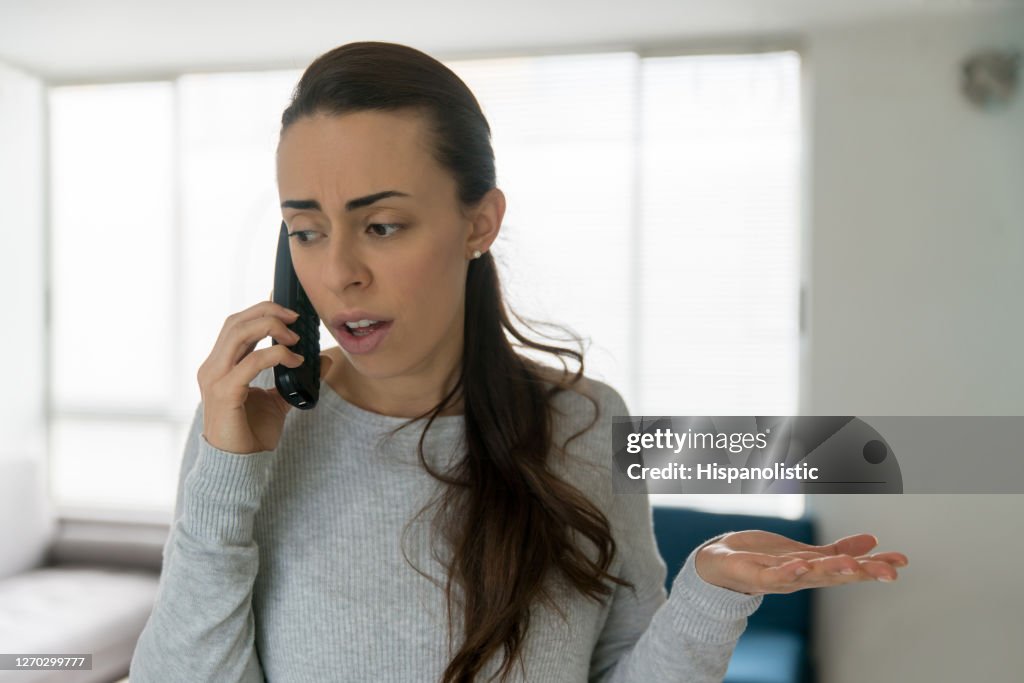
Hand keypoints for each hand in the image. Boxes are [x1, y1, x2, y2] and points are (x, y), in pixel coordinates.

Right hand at [197, 296, 332, 454]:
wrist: (239, 465)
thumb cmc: (252, 433)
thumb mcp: (279, 399)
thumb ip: (296, 377)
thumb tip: (323, 360)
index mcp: (220, 364)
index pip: (236, 325)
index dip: (260, 309)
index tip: (289, 306)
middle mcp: (212, 367)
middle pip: (236, 322)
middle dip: (267, 312)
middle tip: (296, 317)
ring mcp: (215, 379)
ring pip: (238, 334)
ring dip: (270, 327)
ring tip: (295, 337)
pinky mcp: (225, 393)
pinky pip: (251, 363)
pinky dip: (275, 355)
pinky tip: (295, 361)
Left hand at [694, 530, 907, 595]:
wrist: (721, 564)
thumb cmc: (764, 558)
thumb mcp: (807, 551)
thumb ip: (839, 549)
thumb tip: (873, 541)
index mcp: (816, 569)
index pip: (851, 567)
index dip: (876, 565)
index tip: (902, 561)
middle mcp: (803, 577)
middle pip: (837, 575)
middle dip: (863, 572)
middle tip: (890, 572)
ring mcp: (780, 578)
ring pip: (810, 576)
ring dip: (830, 572)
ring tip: (852, 565)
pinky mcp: (757, 575)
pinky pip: (775, 576)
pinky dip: (789, 572)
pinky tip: (802, 564)